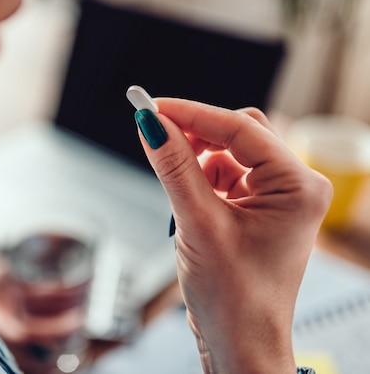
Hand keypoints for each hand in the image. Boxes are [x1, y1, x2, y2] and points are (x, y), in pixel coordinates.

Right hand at [135, 99, 331, 373]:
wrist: (238, 341)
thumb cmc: (234, 297)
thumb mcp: (198, 223)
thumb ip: (175, 167)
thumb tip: (152, 125)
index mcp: (297, 187)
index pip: (240, 129)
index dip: (192, 114)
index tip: (152, 107)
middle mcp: (294, 187)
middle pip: (239, 133)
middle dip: (196, 134)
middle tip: (155, 132)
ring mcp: (276, 197)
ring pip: (229, 152)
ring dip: (198, 160)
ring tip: (177, 190)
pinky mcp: (257, 207)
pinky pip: (225, 174)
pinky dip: (201, 178)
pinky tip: (189, 200)